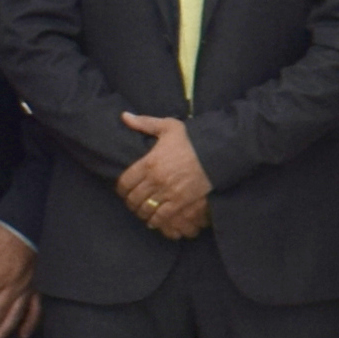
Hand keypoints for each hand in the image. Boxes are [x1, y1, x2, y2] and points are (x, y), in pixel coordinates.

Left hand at [119, 112, 213, 240]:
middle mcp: (155, 180)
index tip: (123, 190)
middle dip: (130, 202)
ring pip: (145, 209)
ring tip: (143, 211)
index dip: (120, 189)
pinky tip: (154, 220)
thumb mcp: (168, 127)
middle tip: (132, 202)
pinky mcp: (181, 202)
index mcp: (149, 162)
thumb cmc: (192, 140)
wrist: (218, 152)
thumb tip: (124, 116)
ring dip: (142, 212)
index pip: (124, 182)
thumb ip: (144, 123)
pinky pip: (162, 216)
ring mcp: (168, 192)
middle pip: (133, 198)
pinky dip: (155, 221)